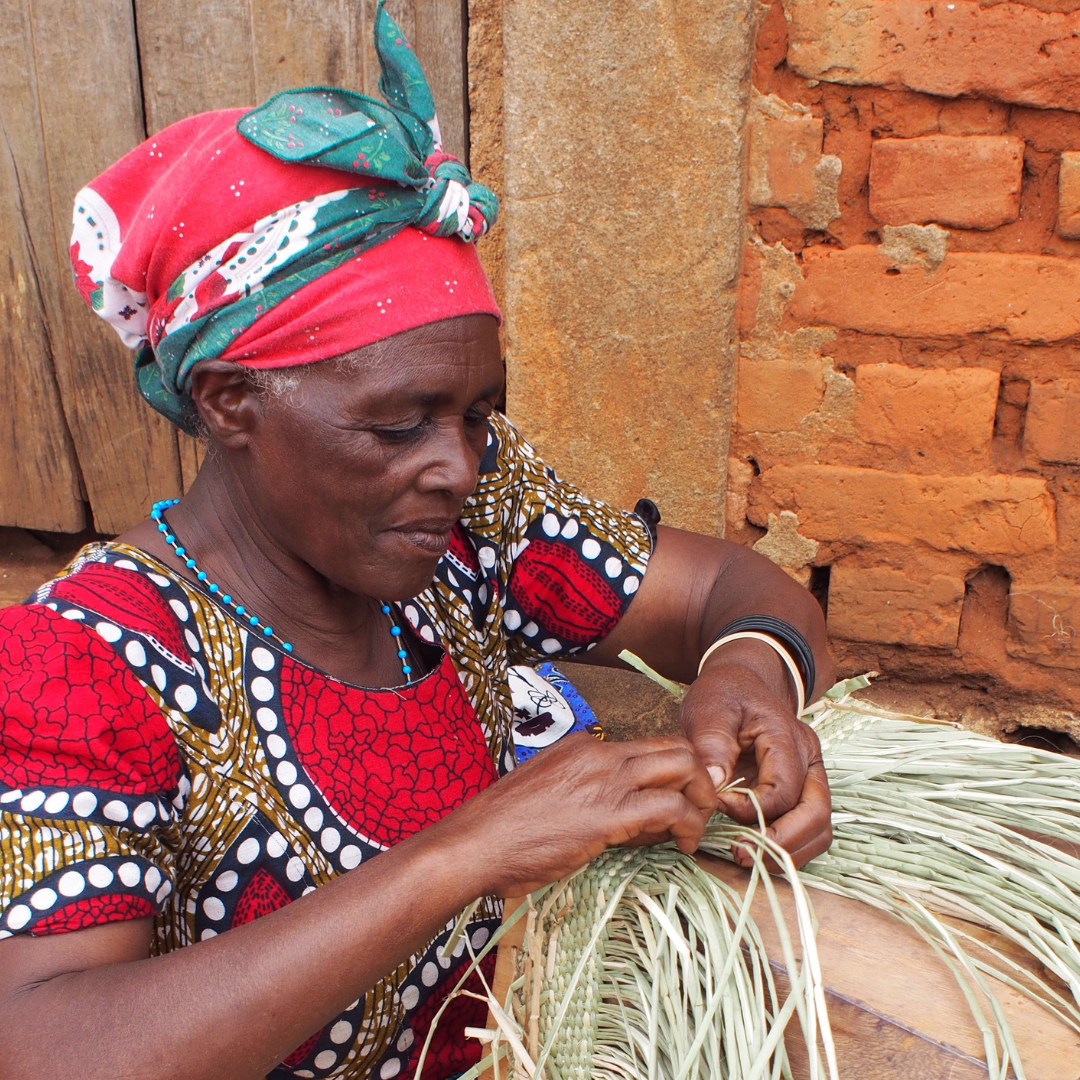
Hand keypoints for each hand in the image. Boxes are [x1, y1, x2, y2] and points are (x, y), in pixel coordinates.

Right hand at [459, 732, 717, 896]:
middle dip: (700, 777)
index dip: (669, 775)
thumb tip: (621, 819)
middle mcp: (597, 752)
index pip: (647, 747)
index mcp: (581, 746)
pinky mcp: (609, 812)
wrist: (474, 844)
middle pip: (675, 746)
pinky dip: (689, 825)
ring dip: (702, 798)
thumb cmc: (502, 831)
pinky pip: (670, 807)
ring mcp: (604, 778)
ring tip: (695, 829)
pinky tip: (683, 845)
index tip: (670, 806)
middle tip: (700, 811)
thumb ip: (584, 796)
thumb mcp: (548, 796)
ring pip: (683, 766)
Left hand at [679, 647, 831, 870]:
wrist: (739, 683)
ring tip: (748, 858)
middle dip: (780, 843)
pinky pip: (808, 827)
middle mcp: (809, 760)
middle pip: (816, 815)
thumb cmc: (724, 695)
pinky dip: (788, 846)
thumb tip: (714, 785)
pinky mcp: (801, 790)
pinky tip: (757, 849)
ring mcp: (810, 777)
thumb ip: (712, 744)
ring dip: (788, 851)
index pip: (783, 790)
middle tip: (740, 854)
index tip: (716, 805)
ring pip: (820, 828)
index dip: (750, 808)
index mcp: (789, 737)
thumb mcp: (710, 709)